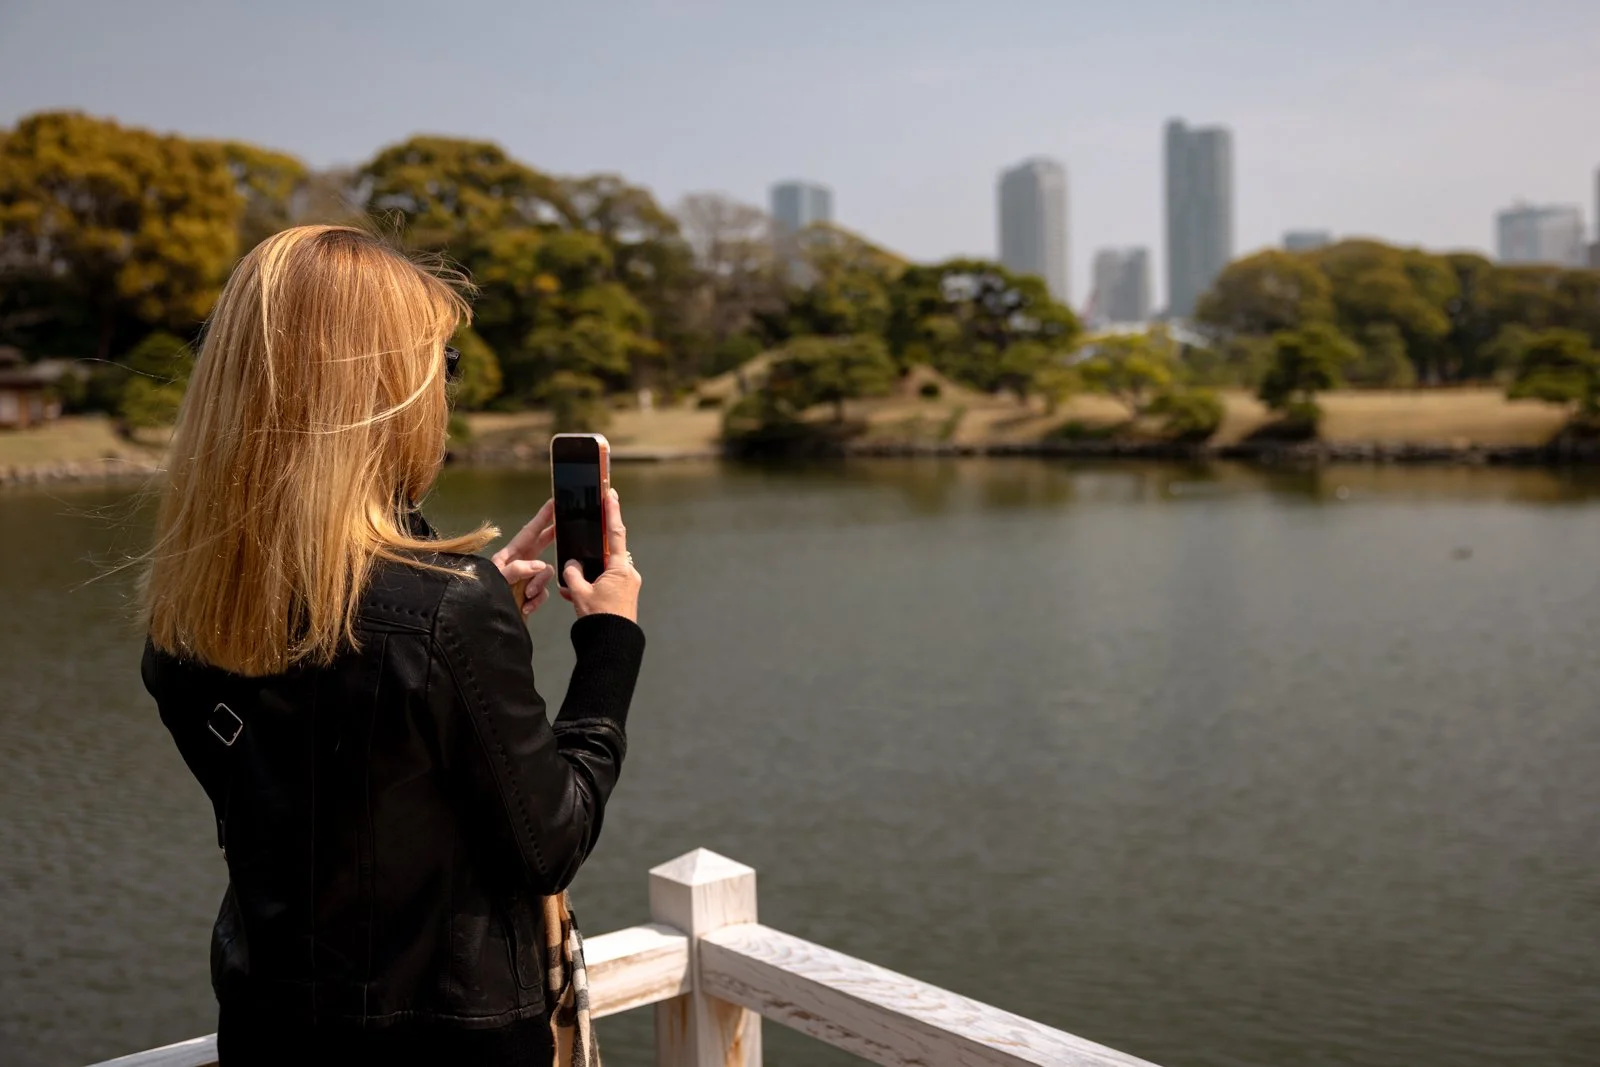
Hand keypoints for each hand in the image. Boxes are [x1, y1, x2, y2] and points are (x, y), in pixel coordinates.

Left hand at [492, 498, 556, 616]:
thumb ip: (518, 569)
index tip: (553, 503)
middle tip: (565, 525)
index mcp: (510, 555)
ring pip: (545, 573)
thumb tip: (540, 565)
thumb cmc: (484, 596)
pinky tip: (525, 608)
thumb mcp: (498, 580)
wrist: (484, 623)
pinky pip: (543, 593)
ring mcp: (526, 579)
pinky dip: (536, 601)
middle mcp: (520, 564)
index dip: (542, 517)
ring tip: (526, 595)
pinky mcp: (530, 595)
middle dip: (551, 537)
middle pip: (541, 544)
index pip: (529, 532)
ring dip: (538, 584)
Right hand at [562, 488, 640, 621]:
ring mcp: (628, 585)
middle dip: (591, 553)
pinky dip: (591, 586)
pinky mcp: (624, 596)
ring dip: (588, 574)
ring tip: (571, 587)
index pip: (616, 533)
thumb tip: (571, 564)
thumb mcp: (579, 593)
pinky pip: (606, 583)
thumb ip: (572, 573)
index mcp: (620, 568)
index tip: (611, 493)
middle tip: (580, 547)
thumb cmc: (599, 620)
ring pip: (604, 570)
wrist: (612, 646)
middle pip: (608, 553)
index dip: (612, 511)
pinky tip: (575, 596)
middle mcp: (628, 574)